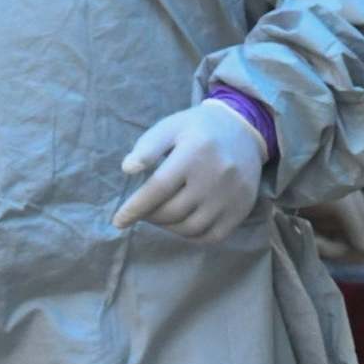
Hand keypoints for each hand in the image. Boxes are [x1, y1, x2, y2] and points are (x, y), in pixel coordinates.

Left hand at [114, 100, 265, 239]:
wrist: (244, 129)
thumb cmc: (199, 129)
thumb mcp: (170, 127)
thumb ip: (147, 147)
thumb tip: (128, 169)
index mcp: (195, 152)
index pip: (158, 189)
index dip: (135, 208)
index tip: (119, 221)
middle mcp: (216, 176)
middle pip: (173, 212)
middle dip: (150, 216)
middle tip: (144, 211)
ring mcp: (232, 194)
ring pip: (191, 228)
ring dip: (169, 227)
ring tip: (163, 216)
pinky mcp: (242, 207)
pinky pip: (213, 236)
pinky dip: (193, 236)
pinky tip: (184, 223)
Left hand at [302, 191, 363, 283]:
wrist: (287, 177)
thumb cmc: (319, 182)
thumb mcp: (341, 202)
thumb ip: (355, 225)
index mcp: (358, 209)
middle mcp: (346, 217)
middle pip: (348, 246)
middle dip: (332, 248)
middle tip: (316, 243)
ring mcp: (328, 223)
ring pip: (331, 247)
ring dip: (319, 244)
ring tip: (303, 230)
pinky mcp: (311, 226)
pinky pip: (317, 244)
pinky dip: (310, 242)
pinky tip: (299, 231)